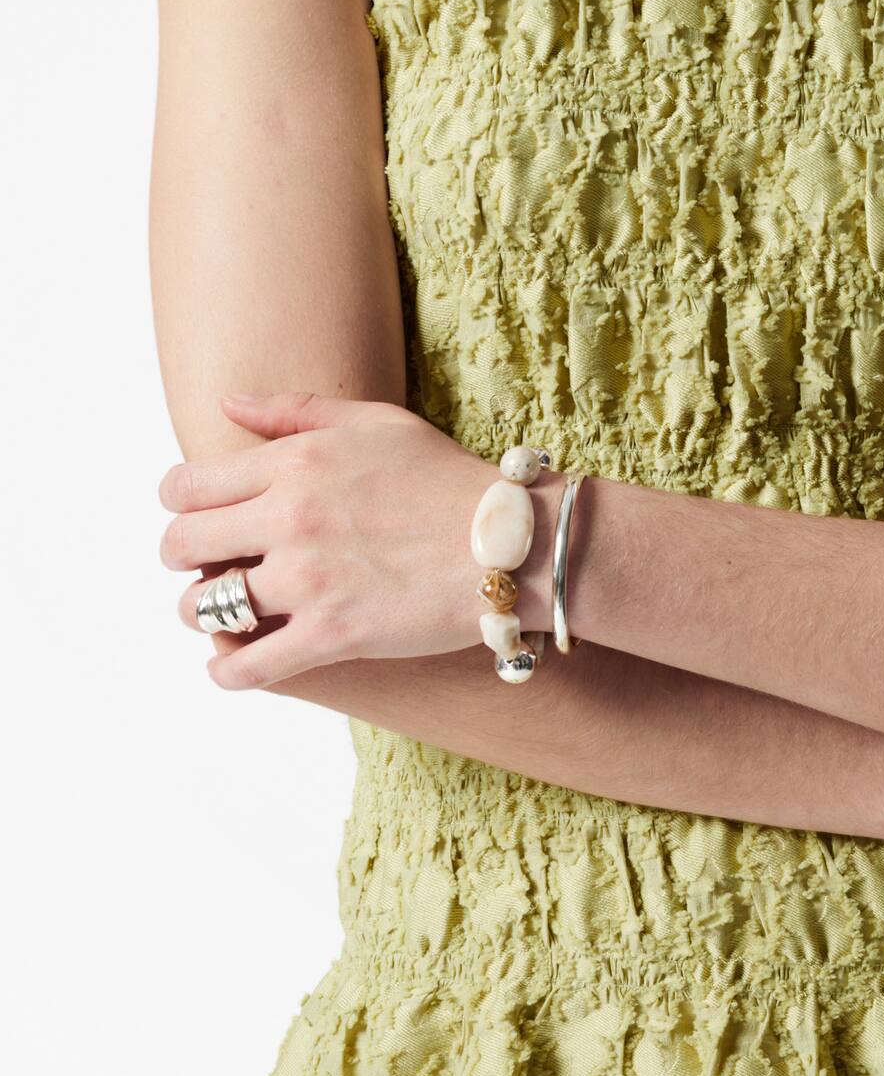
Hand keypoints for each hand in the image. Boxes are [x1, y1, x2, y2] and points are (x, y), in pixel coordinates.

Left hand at [157, 390, 560, 690]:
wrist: (512, 541)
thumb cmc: (446, 477)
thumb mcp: (375, 423)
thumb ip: (294, 410)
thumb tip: (225, 403)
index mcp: (295, 462)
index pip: (185, 487)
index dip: (179, 506)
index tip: (199, 518)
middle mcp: (291, 517)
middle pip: (180, 546)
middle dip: (183, 559)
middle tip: (208, 567)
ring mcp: (308, 579)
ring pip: (203, 609)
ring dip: (202, 615)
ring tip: (223, 614)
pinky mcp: (331, 635)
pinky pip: (244, 668)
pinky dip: (226, 672)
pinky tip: (235, 663)